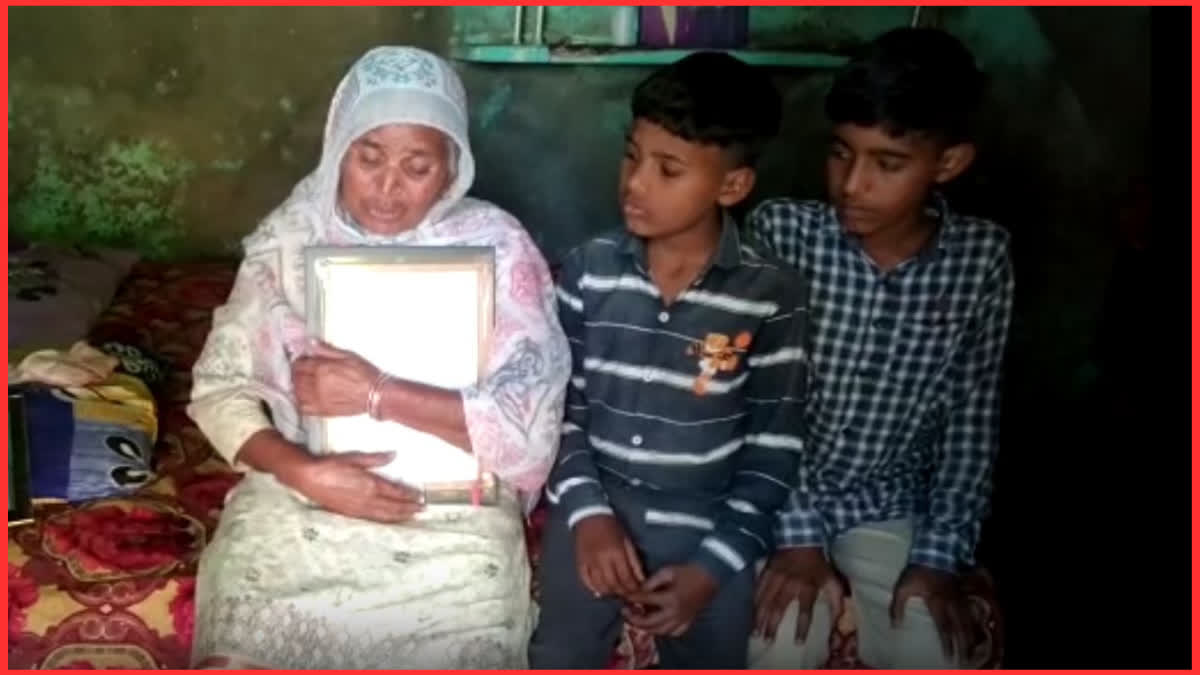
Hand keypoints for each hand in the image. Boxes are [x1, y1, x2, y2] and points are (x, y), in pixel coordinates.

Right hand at [284, 450, 423, 522]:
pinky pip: (372, 519)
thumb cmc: (330, 465)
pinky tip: (389, 520)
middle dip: (408, 508)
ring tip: (411, 516)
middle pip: (392, 506)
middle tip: (423, 510)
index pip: (395, 491)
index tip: (420, 496)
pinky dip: (384, 520)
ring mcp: (358, 508)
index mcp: (369, 484)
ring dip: (399, 516)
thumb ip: (375, 459)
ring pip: (384, 515)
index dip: (408, 495)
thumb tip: (394, 455)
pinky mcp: (349, 513)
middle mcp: (366, 498)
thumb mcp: (354, 458)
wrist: (307, 478)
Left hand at [291, 341, 379, 416]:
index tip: (302, 360)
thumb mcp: (348, 355)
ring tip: (302, 383)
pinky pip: (303, 407)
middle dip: (296, 373)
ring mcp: (319, 399)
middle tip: (301, 371)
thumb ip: (327, 350)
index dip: (299, 361)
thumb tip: (311, 343)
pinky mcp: (323, 411)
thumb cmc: (365, 375)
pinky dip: (299, 402)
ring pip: (297, 392)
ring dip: (296, 386)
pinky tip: (303, 398)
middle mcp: (317, 385)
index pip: (299, 364)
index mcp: (322, 369)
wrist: (376, 394)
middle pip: (296, 378)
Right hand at [572, 514, 644, 597]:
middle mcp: (602, 560)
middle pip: (613, 584)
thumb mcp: (627, 540)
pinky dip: (593, 588)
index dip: (633, 588)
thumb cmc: (611, 526)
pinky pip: (586, 581)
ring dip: (609, 592)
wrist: (589, 516)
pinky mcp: (580, 563)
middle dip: (622, 592)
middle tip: (628, 594)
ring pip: (600, 586)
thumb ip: (634, 560)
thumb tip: (641, 579)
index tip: (637, 591)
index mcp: (616, 552)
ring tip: (616, 593)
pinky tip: (600, 591)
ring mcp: (589, 563)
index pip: (626, 577)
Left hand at [624, 564, 717, 636]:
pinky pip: (673, 633)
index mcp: (670, 599)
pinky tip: (657, 625)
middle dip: (634, 619)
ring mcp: (682, 620)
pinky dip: (663, 631)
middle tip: (625, 613)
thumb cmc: (687, 572)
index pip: (645, 600)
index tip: (624, 596)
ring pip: (660, 631)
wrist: (709, 576)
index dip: (632, 598)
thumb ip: (651, 582)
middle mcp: (675, 613)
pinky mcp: (688, 622)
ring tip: (638, 620)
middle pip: (650, 623)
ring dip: (646, 627)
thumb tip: (638, 591)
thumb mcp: (667, 572)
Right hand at [754, 547, 843, 643]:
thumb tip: (839, 620)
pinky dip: (753, 600)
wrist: (800, 538)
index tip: (797, 643)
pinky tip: (749, 611)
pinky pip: (757, 587)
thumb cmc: (817, 563)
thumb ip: (836, 600)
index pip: (805, 611)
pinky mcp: (766, 571)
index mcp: (807, 587)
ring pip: (766, 600)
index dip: (801, 627)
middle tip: (766, 640)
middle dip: (772, 625)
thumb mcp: (831, 580)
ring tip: (755, 632)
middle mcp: (790, 584)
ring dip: (759, 616)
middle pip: (779, 607)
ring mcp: (776, 577)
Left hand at [890, 564, 975, 663]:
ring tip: (975, 649)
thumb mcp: (902, 588)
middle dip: (964, 644)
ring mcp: (960, 597)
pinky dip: (976, 622)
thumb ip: (898, 607)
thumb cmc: (916, 572)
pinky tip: (980, 630)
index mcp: (937, 602)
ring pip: (969, 620)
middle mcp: (952, 602)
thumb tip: (895, 626)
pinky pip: (973, 610)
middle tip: (966, 659)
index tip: (949, 656)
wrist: (933, 552)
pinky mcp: (964, 592)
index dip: (947, 643)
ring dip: (972, 635)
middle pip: (960, 627)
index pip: (944, 627)